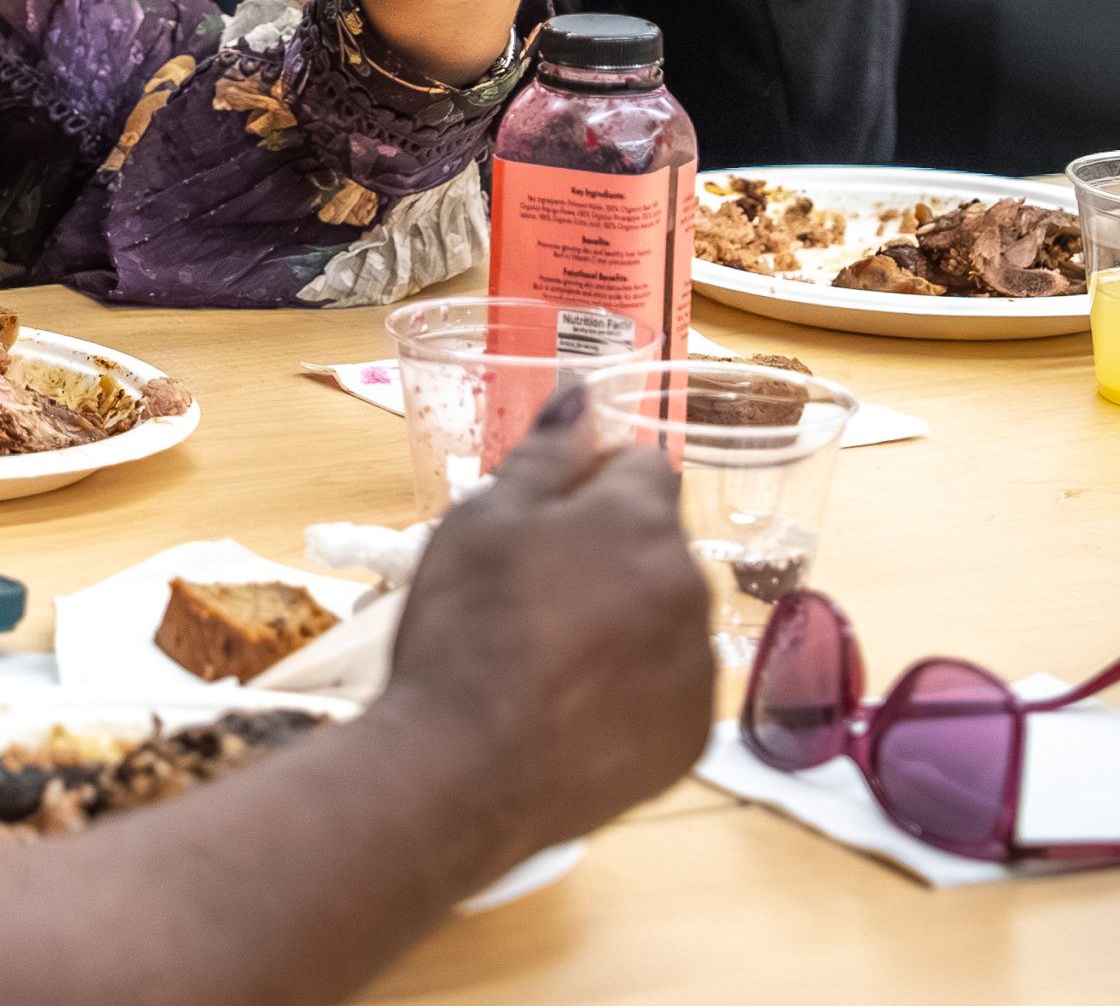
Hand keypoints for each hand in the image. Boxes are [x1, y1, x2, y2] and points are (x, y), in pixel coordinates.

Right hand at [380, 394, 712, 858]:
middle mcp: (690, 587)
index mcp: (641, 522)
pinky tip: (573, 705)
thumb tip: (585, 393)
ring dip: (628, 617)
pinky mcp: (693, 739)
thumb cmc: (466, 627)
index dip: (591, 483)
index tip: (542, 518)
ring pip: (667, 614)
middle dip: (610, 550)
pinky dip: (636, 686)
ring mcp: (699, 670)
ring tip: (549, 655)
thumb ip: (546, 451)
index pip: (643, 466)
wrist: (465, 769)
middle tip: (534, 588)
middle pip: (658, 542)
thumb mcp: (484, 518)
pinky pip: (671, 686)